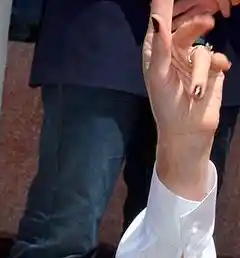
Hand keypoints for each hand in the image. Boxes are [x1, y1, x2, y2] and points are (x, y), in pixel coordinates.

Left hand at [143, 0, 230, 198]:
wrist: (188, 131)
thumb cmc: (166, 105)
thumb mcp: (159, 74)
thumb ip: (160, 44)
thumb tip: (157, 17)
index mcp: (155, 53)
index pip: (159, 23)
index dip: (164, 7)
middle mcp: (174, 53)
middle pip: (187, 28)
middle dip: (195, 27)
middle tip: (208, 21)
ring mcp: (193, 60)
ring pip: (202, 49)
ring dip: (200, 71)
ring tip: (195, 91)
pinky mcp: (211, 69)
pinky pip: (216, 59)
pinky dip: (215, 70)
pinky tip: (211, 84)